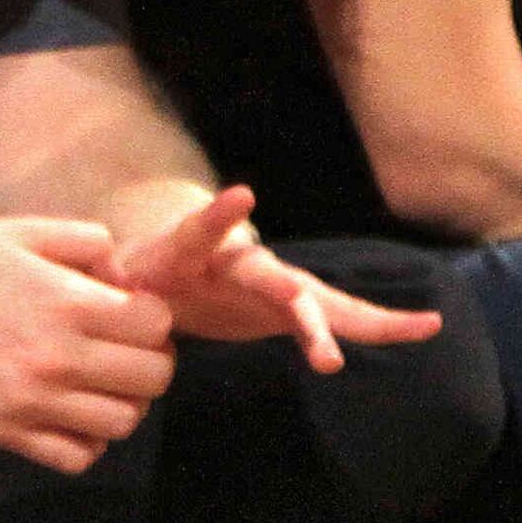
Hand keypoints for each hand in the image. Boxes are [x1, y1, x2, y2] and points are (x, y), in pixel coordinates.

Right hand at [0, 217, 175, 471]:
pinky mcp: (5, 433)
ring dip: (123, 400)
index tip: (131, 308)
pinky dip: (87, 440)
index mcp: (64, 303)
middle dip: (150, 357)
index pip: (157, 325)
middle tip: (123, 344)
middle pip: (153, 378)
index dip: (153, 314)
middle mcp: (55, 359)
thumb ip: (84, 242)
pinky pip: (78, 457)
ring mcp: (30, 403)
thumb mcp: (16, 231)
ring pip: (123, 423)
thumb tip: (126, 276)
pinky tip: (70, 410)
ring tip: (99, 379)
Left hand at [100, 186, 445, 371]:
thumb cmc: (140, 269)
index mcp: (195, 249)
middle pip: (275, 279)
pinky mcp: (292, 309)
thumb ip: (108, 272)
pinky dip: (382, 326)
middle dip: (298, 303)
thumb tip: (93, 265)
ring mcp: (276, 283)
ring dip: (361, 321)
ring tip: (417, 327)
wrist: (171, 267)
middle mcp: (246, 260)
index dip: (217, 216)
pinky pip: (342, 319)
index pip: (202, 230)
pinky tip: (428, 326)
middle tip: (316, 327)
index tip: (240, 195)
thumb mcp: (115, 271)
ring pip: (322, 302)